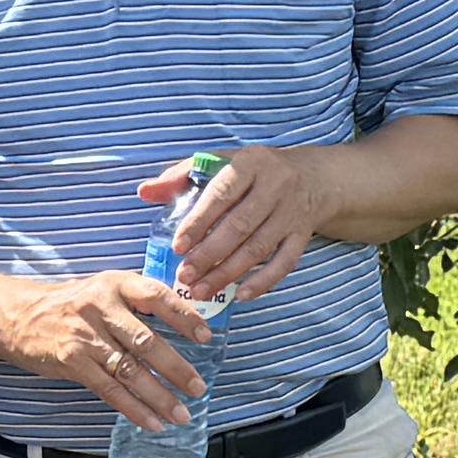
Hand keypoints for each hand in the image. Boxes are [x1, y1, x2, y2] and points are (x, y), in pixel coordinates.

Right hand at [16, 262, 214, 422]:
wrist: (19, 316)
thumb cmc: (71, 305)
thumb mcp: (104, 289)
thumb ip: (138, 302)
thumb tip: (185, 323)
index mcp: (116, 284)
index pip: (157, 297)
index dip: (184, 317)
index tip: (206, 337)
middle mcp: (101, 307)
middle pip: (146, 341)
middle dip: (176, 368)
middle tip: (198, 388)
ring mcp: (85, 336)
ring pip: (129, 370)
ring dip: (158, 396)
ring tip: (181, 413)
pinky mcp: (72, 361)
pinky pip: (109, 389)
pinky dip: (133, 408)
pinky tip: (151, 421)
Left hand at [140, 143, 339, 308]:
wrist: (313, 177)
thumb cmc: (255, 171)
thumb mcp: (222, 162)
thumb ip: (181, 175)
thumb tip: (144, 192)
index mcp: (250, 164)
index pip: (221, 195)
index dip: (199, 222)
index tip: (177, 247)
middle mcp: (275, 187)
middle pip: (239, 226)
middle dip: (209, 255)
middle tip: (184, 277)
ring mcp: (291, 213)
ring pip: (258, 248)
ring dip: (228, 273)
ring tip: (200, 291)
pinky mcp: (303, 235)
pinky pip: (285, 263)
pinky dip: (264, 282)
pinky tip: (240, 295)